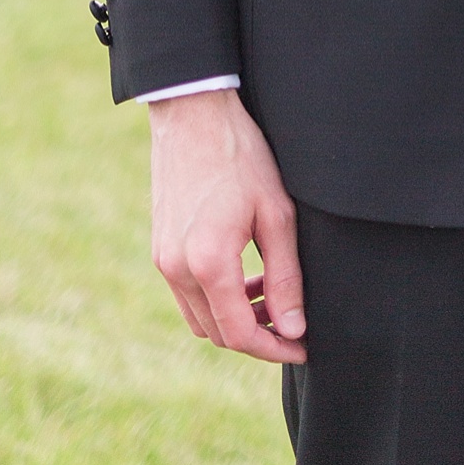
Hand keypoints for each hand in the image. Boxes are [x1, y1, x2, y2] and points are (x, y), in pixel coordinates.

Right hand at [148, 87, 306, 362]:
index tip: (303, 347)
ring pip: (200, 318)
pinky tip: (246, 277)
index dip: (275, 349)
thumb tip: (294, 328)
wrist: (194, 115)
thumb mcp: (277, 215)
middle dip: (258, 336)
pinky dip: (216, 299)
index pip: (240, 334)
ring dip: (235, 319)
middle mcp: (176, 270)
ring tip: (273, 297)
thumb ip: (284, 276)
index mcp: (207, 263)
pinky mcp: (160, 249)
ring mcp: (163, 261)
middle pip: (217, 333)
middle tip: (294, 323)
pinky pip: (188, 295)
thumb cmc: (242, 157)